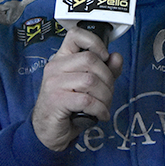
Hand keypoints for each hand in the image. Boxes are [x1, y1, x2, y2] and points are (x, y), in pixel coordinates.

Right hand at [32, 26, 122, 150]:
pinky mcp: (56, 100)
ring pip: (91, 80)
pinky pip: (87, 100)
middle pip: (90, 59)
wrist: (48, 130)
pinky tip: (101, 114)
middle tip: (108, 92)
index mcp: (62, 58)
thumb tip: (116, 57)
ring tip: (104, 105)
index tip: (105, 56)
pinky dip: (100, 109)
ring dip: (105, 96)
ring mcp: (54, 83)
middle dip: (107, 78)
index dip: (94, 41)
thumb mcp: (89, 86)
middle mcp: (56, 66)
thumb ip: (105, 70)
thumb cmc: (68, 105)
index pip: (75, 35)